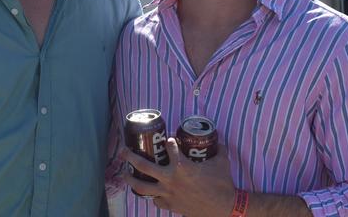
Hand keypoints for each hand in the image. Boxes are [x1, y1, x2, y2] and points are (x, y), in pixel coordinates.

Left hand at [120, 138, 235, 216]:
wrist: (224, 209)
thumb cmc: (222, 184)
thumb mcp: (222, 161)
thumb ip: (219, 149)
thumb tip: (218, 140)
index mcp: (182, 165)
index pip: (169, 146)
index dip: (169, 141)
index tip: (168, 139)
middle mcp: (170, 179)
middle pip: (143, 166)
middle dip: (130, 156)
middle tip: (123, 150)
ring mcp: (168, 193)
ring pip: (142, 187)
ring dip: (131, 179)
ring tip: (124, 173)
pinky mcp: (171, 205)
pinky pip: (156, 201)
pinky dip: (152, 196)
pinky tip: (150, 192)